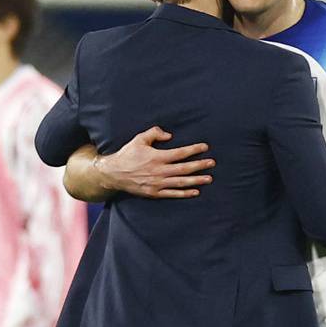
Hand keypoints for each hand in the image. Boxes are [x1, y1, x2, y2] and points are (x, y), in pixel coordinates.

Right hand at [99, 126, 213, 197]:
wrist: (113, 174)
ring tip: (209, 178)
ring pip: (181, 182)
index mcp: (157, 157)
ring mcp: (157, 184)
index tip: (205, 147)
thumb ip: (154, 133)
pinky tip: (195, 191)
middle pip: (184, 168)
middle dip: (200, 165)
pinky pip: (173, 194)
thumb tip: (169, 135)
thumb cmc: (127, 155)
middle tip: (212, 163)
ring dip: (196, 180)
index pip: (180, 153)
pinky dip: (185, 193)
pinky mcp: (154, 193)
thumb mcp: (139, 139)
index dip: (193, 150)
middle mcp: (159, 171)